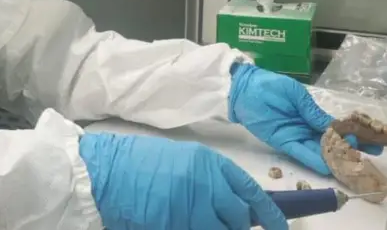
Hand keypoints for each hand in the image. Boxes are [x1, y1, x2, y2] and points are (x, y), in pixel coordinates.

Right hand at [79, 132, 287, 229]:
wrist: (106, 170)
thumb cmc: (140, 165)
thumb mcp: (182, 163)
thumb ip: (210, 181)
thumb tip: (235, 207)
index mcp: (210, 163)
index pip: (250, 193)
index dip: (270, 215)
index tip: (280, 229)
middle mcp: (206, 183)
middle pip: (238, 218)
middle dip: (237, 228)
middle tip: (228, 226)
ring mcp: (190, 205)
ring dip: (216, 229)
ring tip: (196, 219)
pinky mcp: (174, 223)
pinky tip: (180, 223)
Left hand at [229, 64, 383, 174]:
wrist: (243, 89)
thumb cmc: (269, 85)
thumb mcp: (296, 94)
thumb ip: (313, 111)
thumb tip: (333, 125)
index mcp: (311, 113)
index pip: (336, 127)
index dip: (352, 135)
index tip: (371, 142)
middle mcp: (306, 127)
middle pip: (330, 142)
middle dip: (348, 151)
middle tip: (367, 159)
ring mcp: (295, 136)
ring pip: (318, 151)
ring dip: (333, 159)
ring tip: (351, 167)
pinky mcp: (283, 142)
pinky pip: (301, 153)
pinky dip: (313, 160)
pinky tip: (327, 166)